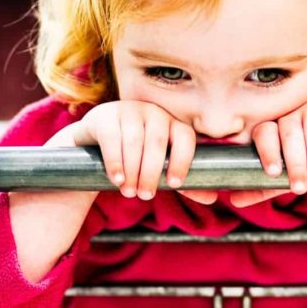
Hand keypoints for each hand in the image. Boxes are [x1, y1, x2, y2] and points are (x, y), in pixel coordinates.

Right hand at [71, 101, 216, 203]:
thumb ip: (182, 182)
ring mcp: (129, 110)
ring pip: (135, 141)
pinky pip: (113, 138)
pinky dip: (115, 162)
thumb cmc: (136, 158)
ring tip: (129, 192)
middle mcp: (154, 112)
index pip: (186, 137)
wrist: (95, 144)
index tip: (174, 184)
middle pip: (158, 142)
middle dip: (152, 172)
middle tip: (145, 195)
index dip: (183, 160)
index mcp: (173, 123)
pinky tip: (117, 179)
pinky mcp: (106, 115)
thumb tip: (211, 198)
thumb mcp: (158, 168)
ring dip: (133, 170)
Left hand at [230, 100, 306, 207]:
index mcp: (275, 127)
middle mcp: (293, 115)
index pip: (265, 131)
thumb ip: (262, 188)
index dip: (267, 151)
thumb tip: (234, 200)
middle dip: (295, 164)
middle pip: (289, 134)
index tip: (274, 173)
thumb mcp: (287, 179)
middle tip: (300, 189)